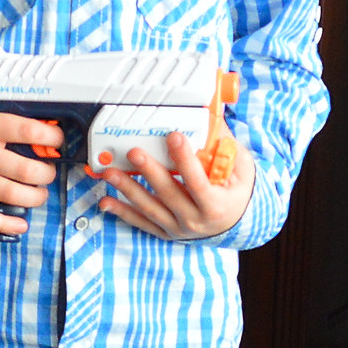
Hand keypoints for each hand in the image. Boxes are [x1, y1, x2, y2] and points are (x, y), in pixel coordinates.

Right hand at [0, 107, 62, 234]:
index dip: (52, 138)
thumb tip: (45, 138)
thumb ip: (7, 126)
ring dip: (34, 198)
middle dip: (46, 174)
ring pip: (11, 194)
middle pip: (25, 169)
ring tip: (37, 194)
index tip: (58, 142)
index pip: (27, 130)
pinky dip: (7, 224)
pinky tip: (20, 224)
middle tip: (47, 174)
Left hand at [93, 129, 253, 241]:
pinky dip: (122, 212)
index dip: (185, 160)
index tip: (174, 137)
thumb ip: (225, 145)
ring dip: (128, 190)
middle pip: (169, 193)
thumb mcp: (241, 169)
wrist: (236, 224)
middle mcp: (195, 220)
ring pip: (150, 208)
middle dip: (149, 171)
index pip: (198, 182)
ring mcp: (178, 228)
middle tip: (133, 152)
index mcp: (216, 205)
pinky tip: (106, 201)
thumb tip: (210, 116)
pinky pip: (141, 222)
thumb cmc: (237, 192)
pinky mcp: (165, 231)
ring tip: (110, 173)